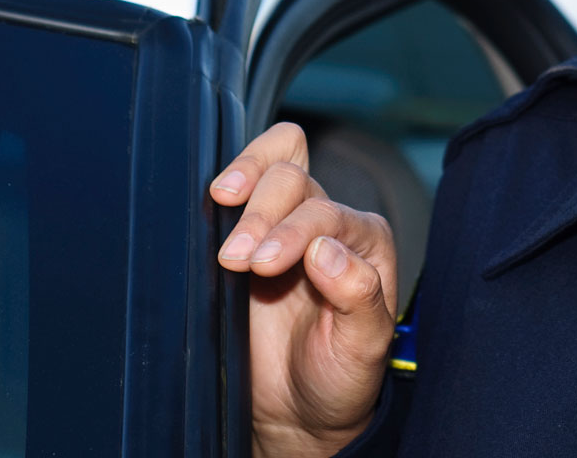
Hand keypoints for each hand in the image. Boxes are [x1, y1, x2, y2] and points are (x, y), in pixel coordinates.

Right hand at [212, 122, 398, 457]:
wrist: (298, 408)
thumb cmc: (340, 375)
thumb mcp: (364, 348)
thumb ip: (359, 297)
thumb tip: (326, 249)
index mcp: (363, 242)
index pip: (325, 213)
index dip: (292, 232)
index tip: (262, 267)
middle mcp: (329, 224)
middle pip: (293, 179)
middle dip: (261, 214)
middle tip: (236, 261)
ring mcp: (287, 226)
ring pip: (273, 168)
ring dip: (243, 185)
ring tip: (222, 223)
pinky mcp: (251, 237)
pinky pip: (243, 191)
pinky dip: (228, 186)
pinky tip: (212, 206)